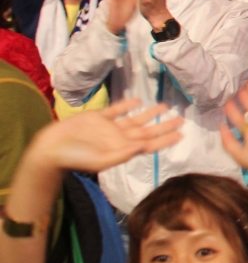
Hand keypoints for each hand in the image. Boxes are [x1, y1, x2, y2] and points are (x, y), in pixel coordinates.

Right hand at [29, 99, 181, 173]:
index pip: (149, 144)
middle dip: (163, 126)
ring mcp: (109, 127)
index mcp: (122, 149)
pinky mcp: (97, 117)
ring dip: (149, 113)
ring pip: (135, 119)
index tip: (181, 134)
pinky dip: (127, 105)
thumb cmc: (76, 159)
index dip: (165, 140)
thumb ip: (123, 155)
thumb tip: (143, 147)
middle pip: (146, 131)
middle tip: (181, 119)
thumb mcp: (101, 161)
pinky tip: (138, 101)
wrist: (51, 150)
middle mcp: (119, 137)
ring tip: (165, 106)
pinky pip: (116, 110)